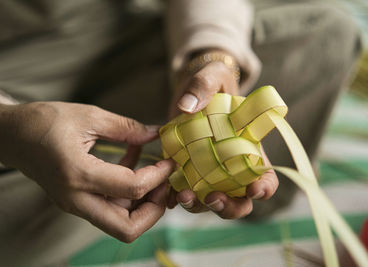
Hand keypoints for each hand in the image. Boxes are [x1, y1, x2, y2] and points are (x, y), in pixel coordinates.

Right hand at [0, 102, 173, 241]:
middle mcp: (76, 198)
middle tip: (164, 184)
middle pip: (126, 229)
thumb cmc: (43, 122)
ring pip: (120, 224)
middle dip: (154, 210)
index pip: (132, 188)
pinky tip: (135, 164)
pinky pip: (111, 208)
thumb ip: (126, 127)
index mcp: (78, 174)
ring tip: (154, 174)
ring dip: (144, 204)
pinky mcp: (77, 202)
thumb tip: (156, 134)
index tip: (169, 161)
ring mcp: (76, 204)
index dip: (159, 176)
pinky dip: (129, 194)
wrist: (12, 136)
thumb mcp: (88, 116)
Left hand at [168, 51, 278, 218]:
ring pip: (211, 202)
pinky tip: (168, 193)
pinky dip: (178, 198)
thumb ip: (203, 85)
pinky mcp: (187, 170)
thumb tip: (187, 106)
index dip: (264, 188)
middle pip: (240, 200)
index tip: (254, 189)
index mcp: (249, 148)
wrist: (190, 89)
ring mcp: (209, 172)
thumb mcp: (212, 75)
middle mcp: (231, 167)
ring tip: (184, 195)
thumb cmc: (211, 81)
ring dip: (200, 206)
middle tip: (213, 197)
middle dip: (229, 206)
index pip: (266, 177)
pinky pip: (186, 192)